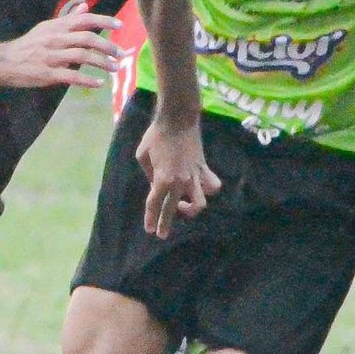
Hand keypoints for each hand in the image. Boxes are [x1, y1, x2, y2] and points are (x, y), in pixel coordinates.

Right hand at [0, 11, 123, 89]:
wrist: (5, 62)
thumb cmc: (28, 44)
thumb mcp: (47, 28)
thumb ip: (68, 19)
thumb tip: (86, 8)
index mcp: (57, 27)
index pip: (85, 20)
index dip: (104, 21)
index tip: (119, 25)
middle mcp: (56, 39)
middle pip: (88, 39)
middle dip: (107, 46)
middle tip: (120, 54)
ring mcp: (53, 57)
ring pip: (83, 56)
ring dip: (102, 63)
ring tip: (114, 68)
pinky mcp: (49, 74)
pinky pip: (72, 76)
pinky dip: (87, 80)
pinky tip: (98, 83)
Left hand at [135, 115, 221, 237]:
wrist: (177, 119)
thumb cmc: (156, 136)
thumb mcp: (142, 156)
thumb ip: (149, 176)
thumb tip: (156, 186)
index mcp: (162, 178)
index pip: (154, 204)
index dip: (151, 219)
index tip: (149, 230)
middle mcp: (179, 182)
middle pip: (172, 209)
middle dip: (165, 223)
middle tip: (162, 233)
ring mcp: (194, 176)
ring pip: (199, 203)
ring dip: (191, 209)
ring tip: (183, 206)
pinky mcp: (204, 168)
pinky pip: (212, 185)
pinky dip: (208, 190)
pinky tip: (201, 189)